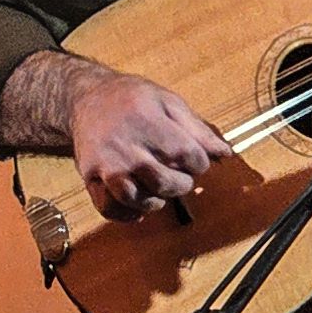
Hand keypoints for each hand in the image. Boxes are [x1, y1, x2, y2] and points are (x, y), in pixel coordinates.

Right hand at [68, 70, 235, 219]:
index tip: (194, 160)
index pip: (187, 156)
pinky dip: (126, 214)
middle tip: (178, 175)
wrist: (86, 98)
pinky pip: (109, 208)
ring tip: (158, 189)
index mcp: (147, 122)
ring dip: (156, 201)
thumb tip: (225, 154)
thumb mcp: (168, 103)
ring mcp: (106, 165)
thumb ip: (197, 130)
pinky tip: (137, 206)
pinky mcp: (91, 178)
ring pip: (138, 200)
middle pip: (165, 182)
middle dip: (181, 183)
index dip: (199, 163)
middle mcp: (126, 146)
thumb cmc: (131, 98)